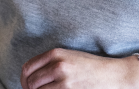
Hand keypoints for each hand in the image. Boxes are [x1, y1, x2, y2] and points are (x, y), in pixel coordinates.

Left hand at [21, 48, 138, 88]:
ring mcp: (64, 80)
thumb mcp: (69, 57)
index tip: (26, 85)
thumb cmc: (91, 66)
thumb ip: (51, 62)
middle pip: (31, 82)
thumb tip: (31, 76)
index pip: (28, 67)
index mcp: (55, 53)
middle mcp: (58, 65)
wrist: (114, 74)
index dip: (24, 79)